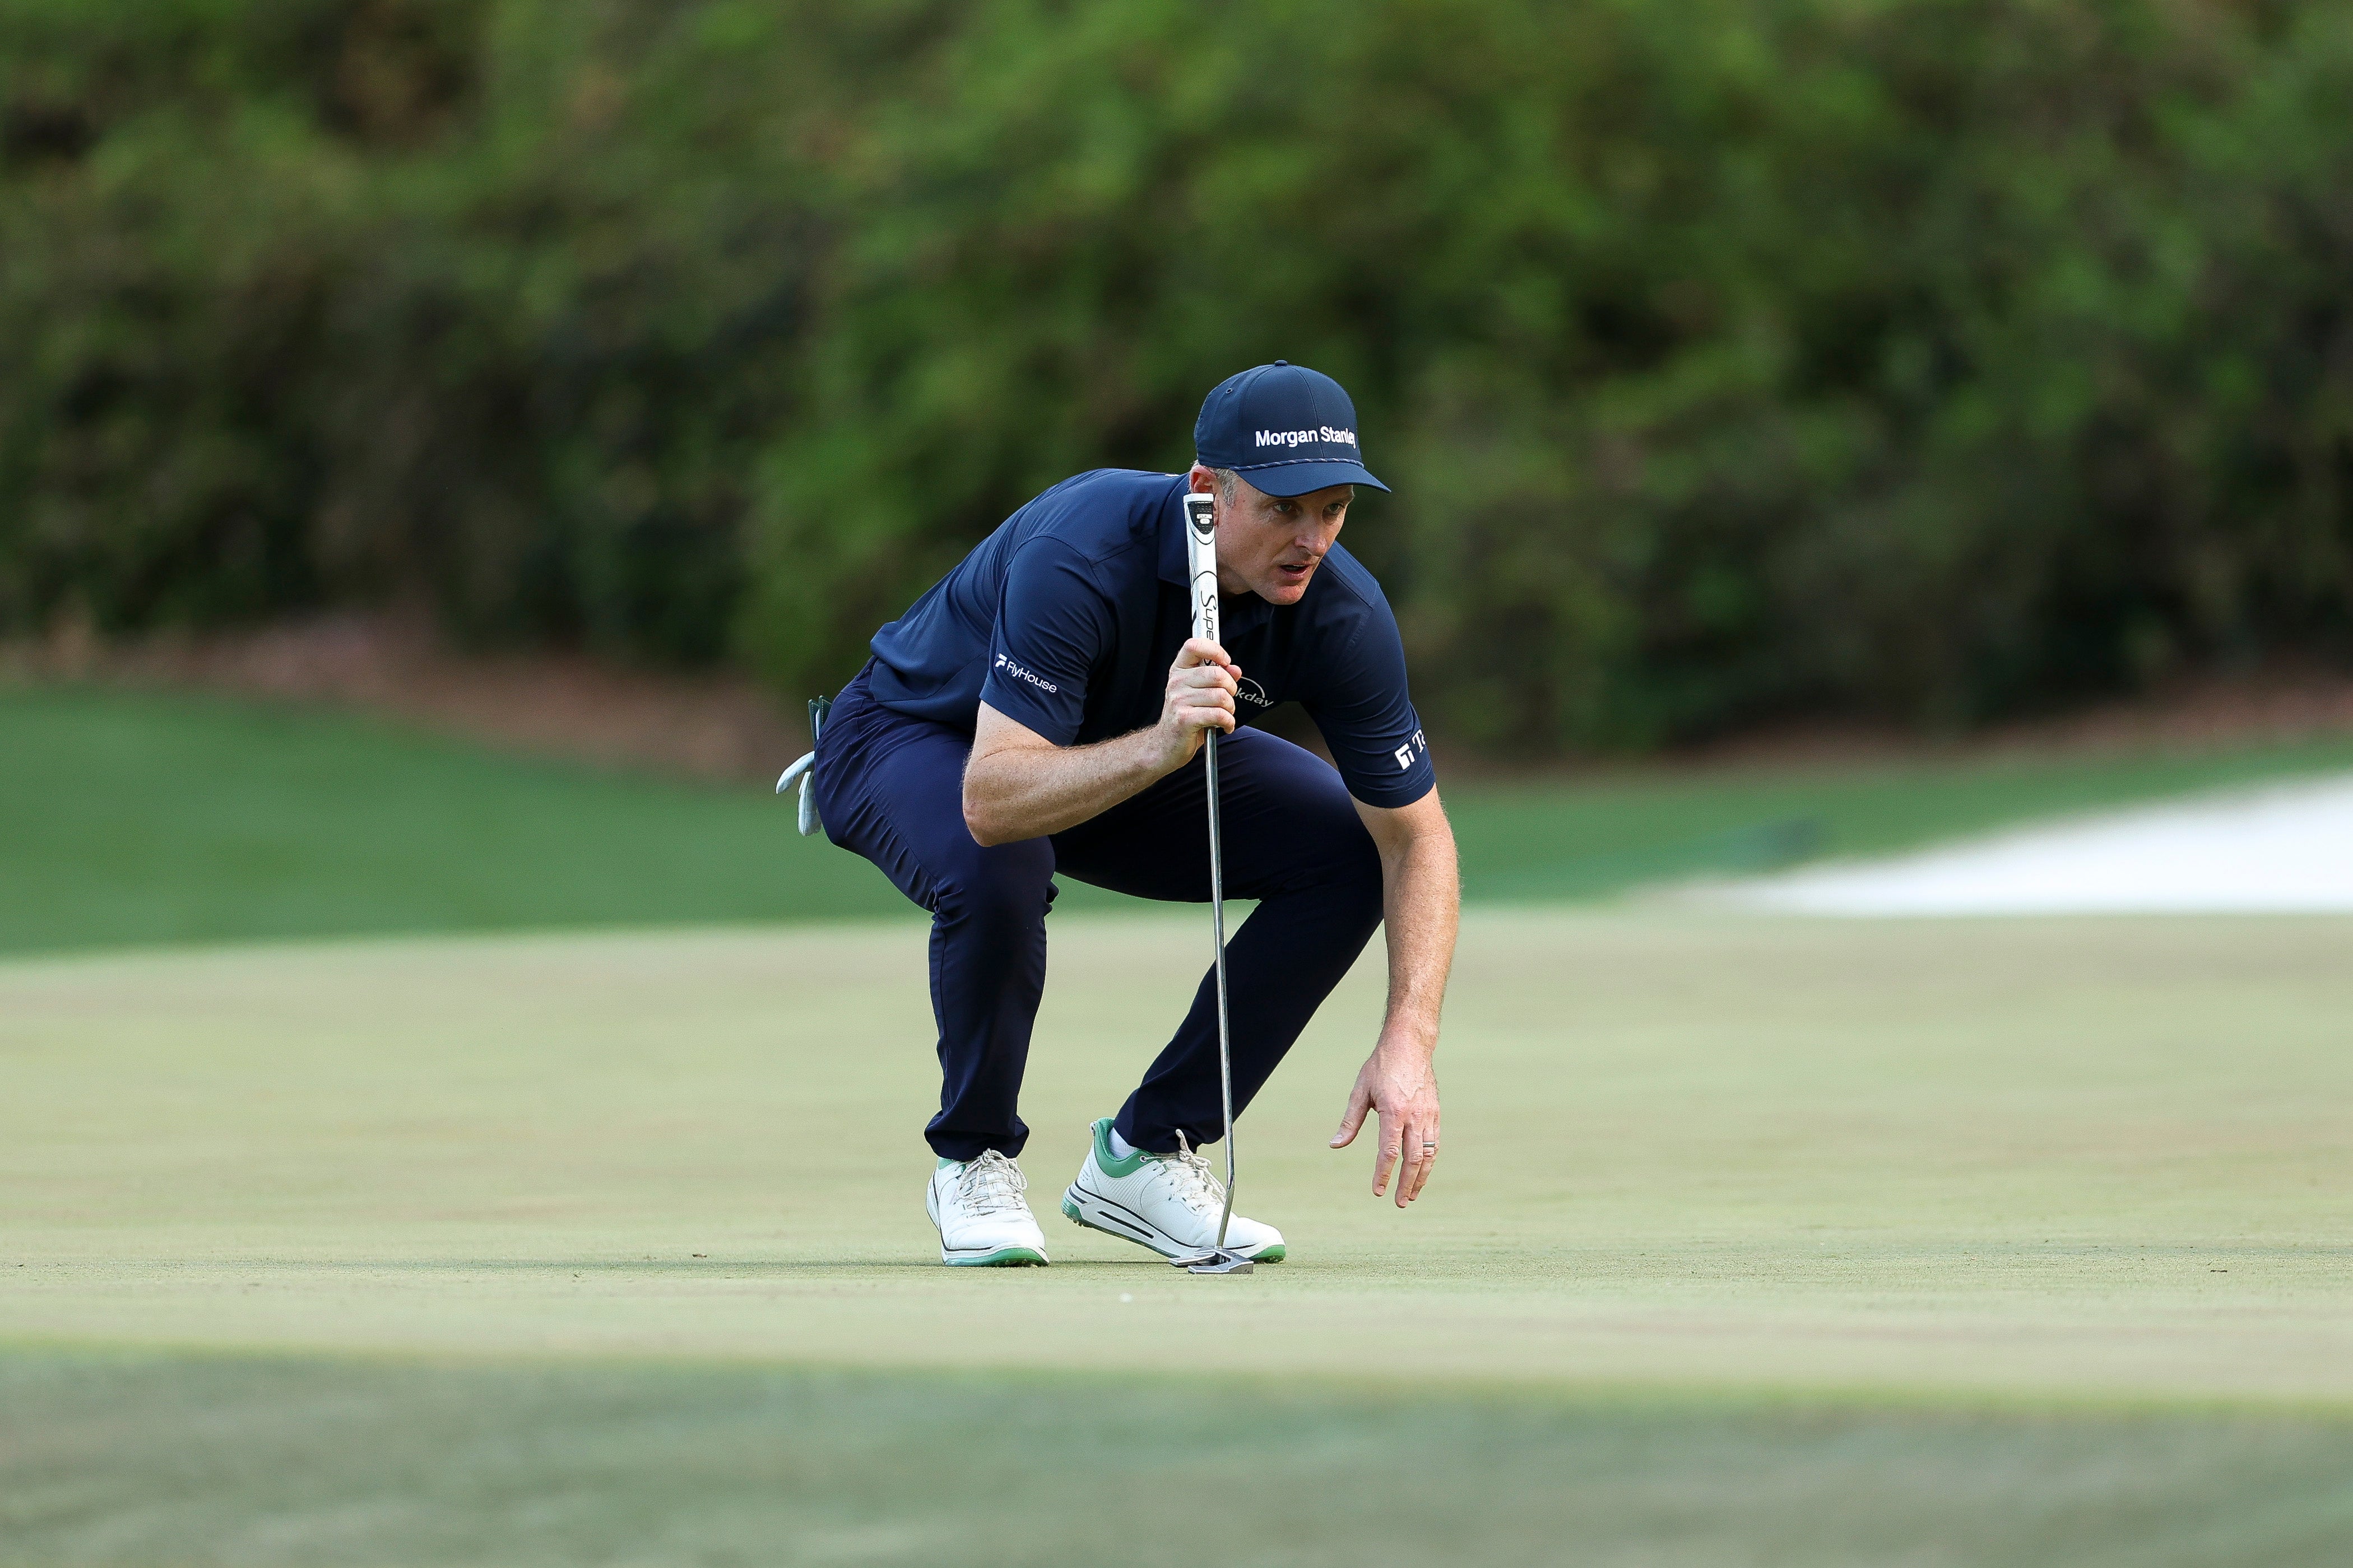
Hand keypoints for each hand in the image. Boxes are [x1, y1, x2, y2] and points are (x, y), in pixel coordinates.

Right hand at [1157, 636, 1238, 768]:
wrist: (1165, 745)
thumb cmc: (1185, 717)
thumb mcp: (1200, 694)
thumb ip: (1218, 679)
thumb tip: (1235, 669)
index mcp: (1179, 670)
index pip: (1195, 645)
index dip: (1215, 650)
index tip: (1225, 661)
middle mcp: (1177, 682)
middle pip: (1217, 674)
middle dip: (1231, 688)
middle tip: (1228, 699)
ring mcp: (1179, 700)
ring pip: (1221, 696)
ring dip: (1230, 709)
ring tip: (1224, 715)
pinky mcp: (1185, 719)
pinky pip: (1219, 715)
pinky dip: (1228, 722)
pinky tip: (1224, 726)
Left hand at [1329, 1039, 1440, 1206]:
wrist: (1409, 1044)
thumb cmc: (1381, 1066)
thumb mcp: (1360, 1090)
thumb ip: (1350, 1121)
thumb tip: (1335, 1145)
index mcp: (1394, 1111)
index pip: (1389, 1151)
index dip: (1383, 1173)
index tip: (1377, 1191)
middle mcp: (1414, 1116)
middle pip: (1413, 1158)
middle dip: (1406, 1184)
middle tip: (1399, 1203)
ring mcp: (1428, 1115)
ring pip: (1428, 1154)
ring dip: (1421, 1178)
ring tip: (1412, 1195)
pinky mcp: (1435, 1113)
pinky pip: (1435, 1143)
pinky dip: (1430, 1161)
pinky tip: (1422, 1172)